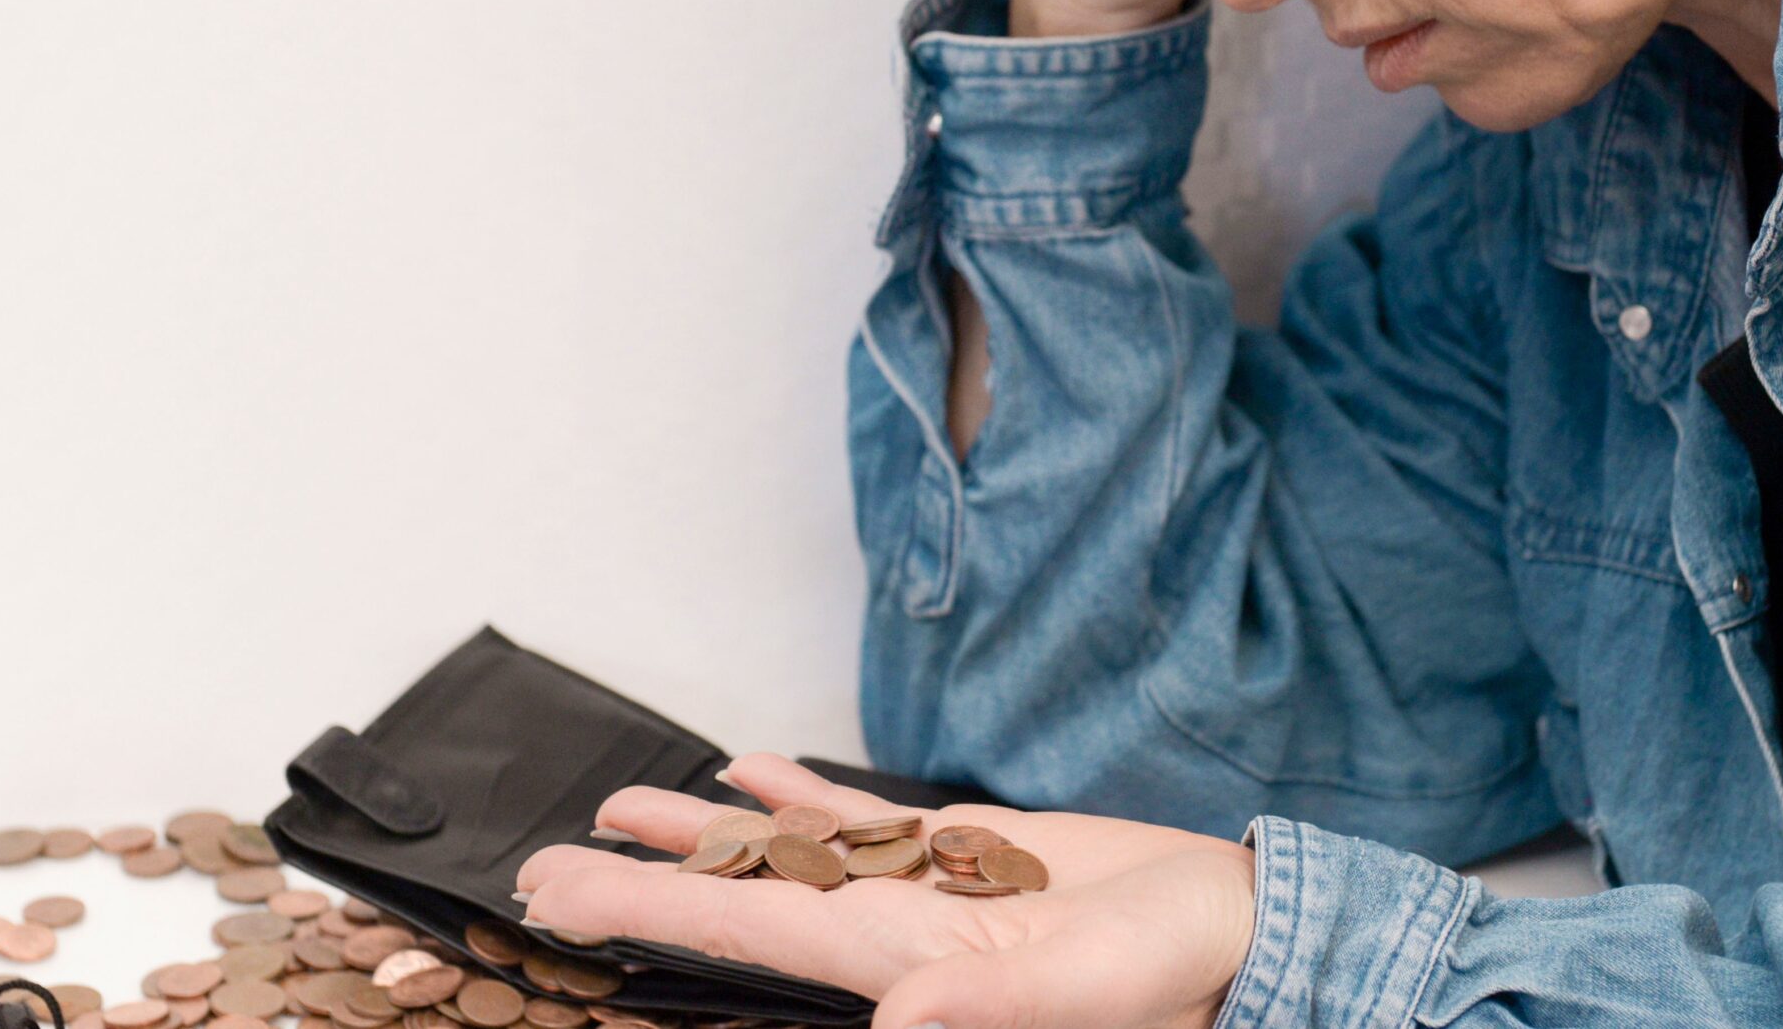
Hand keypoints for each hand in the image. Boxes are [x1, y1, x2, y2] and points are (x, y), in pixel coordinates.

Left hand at [515, 752, 1258, 1028]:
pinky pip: (859, 822)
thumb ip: (982, 1004)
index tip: (551, 895)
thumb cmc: (1175, 968)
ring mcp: (924, 890)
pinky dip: (799, 798)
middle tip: (544, 863)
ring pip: (786, 855)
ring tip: (627, 807)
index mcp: (905, 957)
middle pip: (739, 897)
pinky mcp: (969, 852)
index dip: (637, 912)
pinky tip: (751, 777)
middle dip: (638, 883)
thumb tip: (894, 1019)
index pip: (740, 931)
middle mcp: (893, 927)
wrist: (1239, 931)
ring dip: (704, 836)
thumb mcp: (1083, 986)